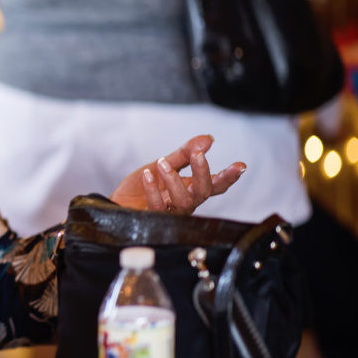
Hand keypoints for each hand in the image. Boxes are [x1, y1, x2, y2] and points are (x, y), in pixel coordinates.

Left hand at [110, 135, 245, 214]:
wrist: (116, 204)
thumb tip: (208, 139)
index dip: (228, 177)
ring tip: (161, 162)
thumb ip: (184, 153)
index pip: (214, 185)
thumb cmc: (142, 187)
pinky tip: (147, 174)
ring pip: (183, 201)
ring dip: (174, 179)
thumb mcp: (162, 164)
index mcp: (190, 189)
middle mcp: (184, 202)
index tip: (240, 165)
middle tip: (198, 154)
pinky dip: (153, 189)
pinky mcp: (152, 219)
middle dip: (203, 173)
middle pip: (203, 192)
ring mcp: (169, 212)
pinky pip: (157, 206)